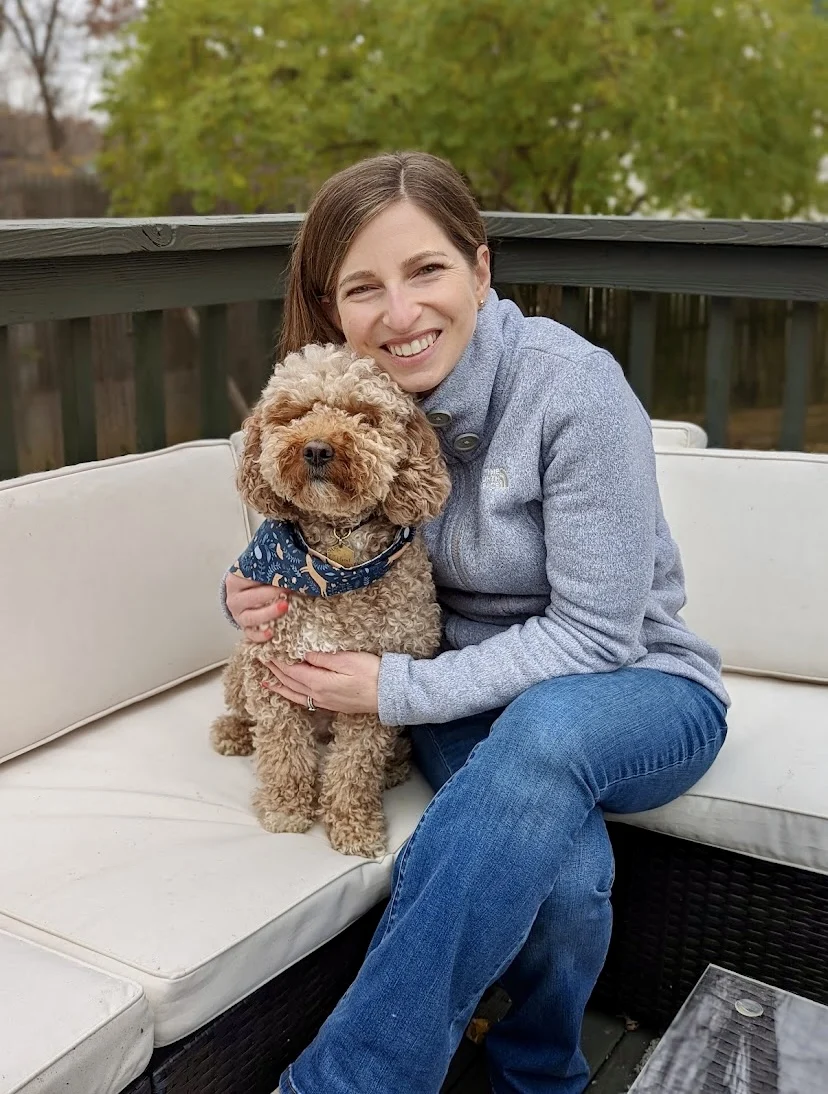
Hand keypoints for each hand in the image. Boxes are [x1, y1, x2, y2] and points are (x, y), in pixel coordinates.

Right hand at [225, 571, 290, 642]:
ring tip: (285, 607)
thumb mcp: (258, 571)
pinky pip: (251, 634)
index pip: (247, 577)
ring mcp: (238, 616)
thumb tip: (290, 565)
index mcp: (235, 580)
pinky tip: (271, 633)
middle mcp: (234, 599)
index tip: (281, 575)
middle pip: (250, 598)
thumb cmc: (256, 581)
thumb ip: (270, 567)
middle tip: (287, 590)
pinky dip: (260, 635)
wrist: (245, 595)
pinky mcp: (245, 628)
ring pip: (250, 617)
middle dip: (269, 594)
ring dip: (268, 613)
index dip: (265, 576)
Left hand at [262, 651, 380, 714]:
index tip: (266, 651)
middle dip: (275, 671)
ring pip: (294, 694)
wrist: (390, 695)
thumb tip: (303, 654)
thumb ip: (323, 658)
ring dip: (280, 686)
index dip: (277, 661)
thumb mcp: (348, 660)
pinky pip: (304, 700)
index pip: (291, 671)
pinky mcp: (332, 705)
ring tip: (267, 681)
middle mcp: (318, 695)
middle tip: (261, 661)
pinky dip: (292, 695)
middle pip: (290, 682)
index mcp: (319, 683)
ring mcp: (325, 702)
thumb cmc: (373, 674)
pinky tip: (290, 693)